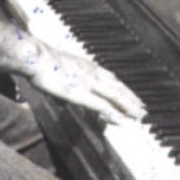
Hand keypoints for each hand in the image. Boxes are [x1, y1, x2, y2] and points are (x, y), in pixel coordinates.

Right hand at [18, 42, 141, 122]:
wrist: (36, 57)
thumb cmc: (42, 64)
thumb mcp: (58, 73)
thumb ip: (65, 88)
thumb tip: (64, 100)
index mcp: (88, 67)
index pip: (112, 79)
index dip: (124, 89)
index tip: (133, 97)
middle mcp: (93, 73)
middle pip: (118, 88)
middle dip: (132, 100)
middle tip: (143, 110)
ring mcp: (89, 83)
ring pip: (115, 96)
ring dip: (129, 107)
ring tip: (139, 117)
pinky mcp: (81, 93)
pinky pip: (102, 105)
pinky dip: (114, 114)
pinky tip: (122, 121)